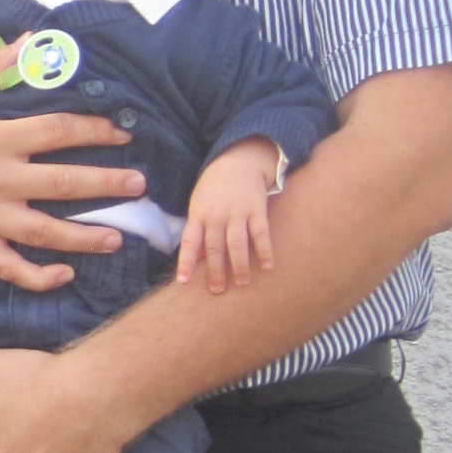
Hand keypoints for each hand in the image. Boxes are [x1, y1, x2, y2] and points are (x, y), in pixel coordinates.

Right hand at [0, 40, 142, 288]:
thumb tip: (33, 39)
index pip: (57, 131)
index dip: (94, 130)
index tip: (121, 133)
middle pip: (63, 183)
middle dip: (106, 184)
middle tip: (140, 187)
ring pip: (45, 232)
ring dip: (86, 237)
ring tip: (118, 237)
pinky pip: (10, 267)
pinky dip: (38, 276)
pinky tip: (65, 275)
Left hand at [176, 139, 279, 292]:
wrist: (238, 161)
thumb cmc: (214, 189)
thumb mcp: (199, 205)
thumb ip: (199, 231)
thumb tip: (199, 261)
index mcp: (199, 215)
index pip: (190, 242)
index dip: (186, 262)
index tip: (183, 282)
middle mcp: (216, 215)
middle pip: (214, 247)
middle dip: (215, 271)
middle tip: (217, 291)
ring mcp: (237, 212)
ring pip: (237, 243)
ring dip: (240, 265)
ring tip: (242, 283)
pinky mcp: (257, 209)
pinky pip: (261, 233)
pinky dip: (265, 250)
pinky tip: (268, 265)